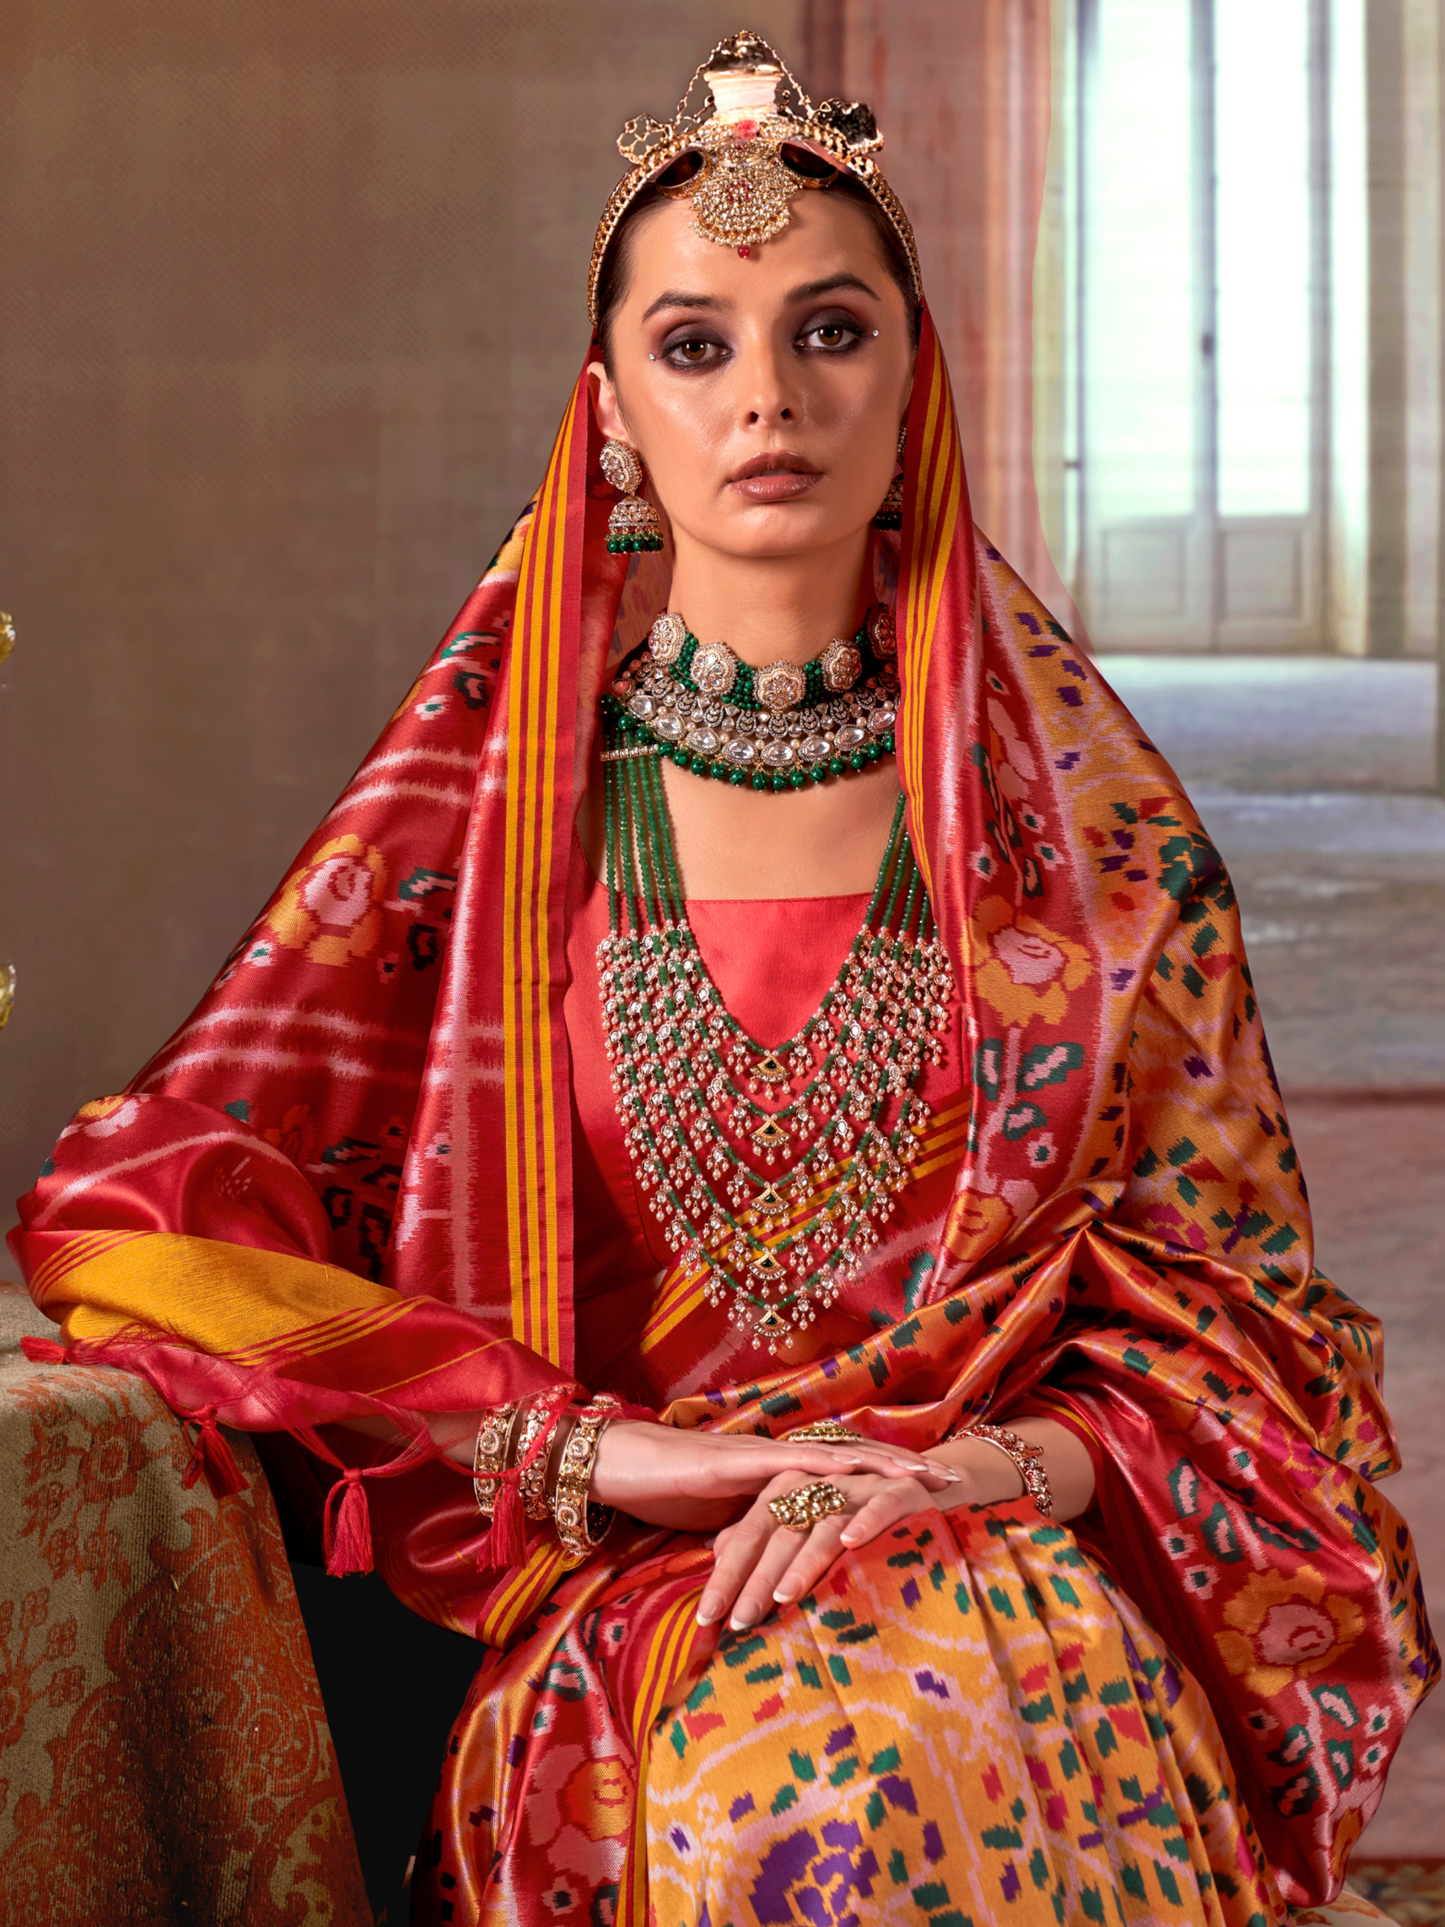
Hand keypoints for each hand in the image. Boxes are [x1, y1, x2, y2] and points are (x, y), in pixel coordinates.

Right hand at [590, 1421, 960, 1533]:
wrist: (617, 1466)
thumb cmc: (665, 1494)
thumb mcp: (722, 1526)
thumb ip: (755, 1542)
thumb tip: (778, 1575)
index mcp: (777, 1474)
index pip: (842, 1471)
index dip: (883, 1476)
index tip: (927, 1486)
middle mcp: (777, 1458)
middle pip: (853, 1457)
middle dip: (901, 1468)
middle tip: (951, 1478)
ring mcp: (760, 1456)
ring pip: (834, 1455)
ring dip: (880, 1464)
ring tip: (924, 1474)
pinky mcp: (737, 1462)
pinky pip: (791, 1464)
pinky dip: (825, 1468)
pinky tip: (857, 1472)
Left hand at [700, 1465, 979, 1630]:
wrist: (922, 1490)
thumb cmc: (854, 1518)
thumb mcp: (804, 1525)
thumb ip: (760, 1536)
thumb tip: (718, 1557)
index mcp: (791, 1489)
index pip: (750, 1533)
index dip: (728, 1574)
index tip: (707, 1619)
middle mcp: (820, 1483)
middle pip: (779, 1532)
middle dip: (756, 1579)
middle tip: (737, 1622)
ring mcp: (860, 1485)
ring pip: (824, 1522)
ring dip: (804, 1559)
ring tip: (784, 1596)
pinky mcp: (901, 1490)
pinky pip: (882, 1505)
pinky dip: (867, 1522)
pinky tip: (851, 1544)